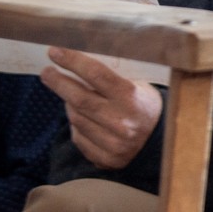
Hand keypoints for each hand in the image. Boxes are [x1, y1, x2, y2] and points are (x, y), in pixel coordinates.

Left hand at [40, 47, 162, 169]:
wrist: (165, 141)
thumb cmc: (146, 105)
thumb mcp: (138, 85)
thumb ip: (110, 78)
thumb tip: (75, 64)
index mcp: (132, 98)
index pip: (96, 74)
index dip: (73, 61)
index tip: (55, 52)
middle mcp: (122, 122)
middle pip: (80, 99)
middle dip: (59, 82)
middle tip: (47, 72)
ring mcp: (114, 144)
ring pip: (76, 119)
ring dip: (69, 104)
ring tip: (71, 95)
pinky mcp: (107, 159)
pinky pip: (79, 138)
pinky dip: (77, 126)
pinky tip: (82, 119)